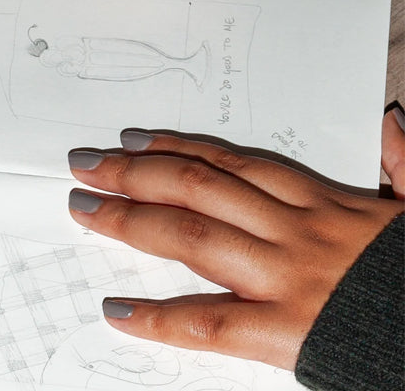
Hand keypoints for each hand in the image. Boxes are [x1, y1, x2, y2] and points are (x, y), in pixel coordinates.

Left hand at [66, 127, 404, 370]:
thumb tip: (392, 124)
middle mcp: (297, 233)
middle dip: (134, 173)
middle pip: (197, 188)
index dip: (177, 147)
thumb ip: (402, 166)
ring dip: (129, 220)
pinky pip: (209, 321)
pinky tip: (118, 311)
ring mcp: (289, 280)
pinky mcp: (289, 333)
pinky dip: (157, 317)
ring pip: (192, 237)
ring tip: (84, 208)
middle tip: (85, 164)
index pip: (234, 163)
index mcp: (325, 204)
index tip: (133, 139)